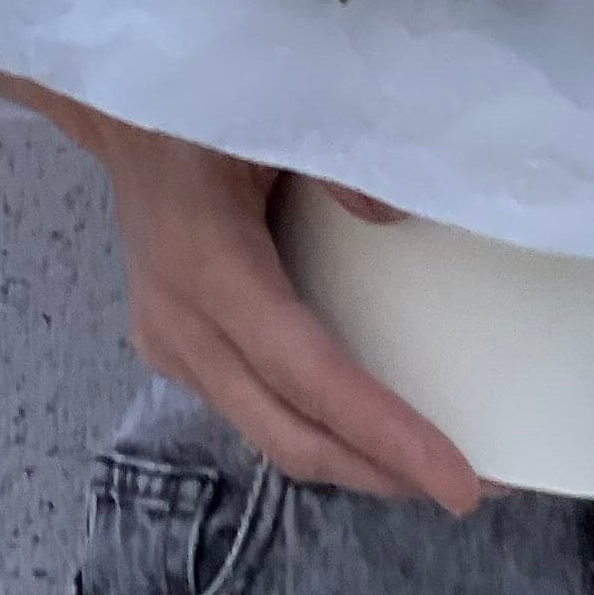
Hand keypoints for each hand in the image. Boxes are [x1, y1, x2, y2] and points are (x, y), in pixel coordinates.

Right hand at [82, 115, 482, 515]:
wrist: (120, 110)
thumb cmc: (204, 103)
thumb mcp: (273, 106)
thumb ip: (336, 153)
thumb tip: (397, 217)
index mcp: (211, 268)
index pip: (310, 377)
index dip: (384, 435)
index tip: (458, 482)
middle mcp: (184, 327)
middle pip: (289, 430)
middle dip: (381, 470)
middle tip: (473, 490)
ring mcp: (170, 346)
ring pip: (268, 431)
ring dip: (350, 457)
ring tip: (432, 467)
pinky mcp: (173, 348)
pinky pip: (252, 408)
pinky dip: (313, 427)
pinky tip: (367, 424)